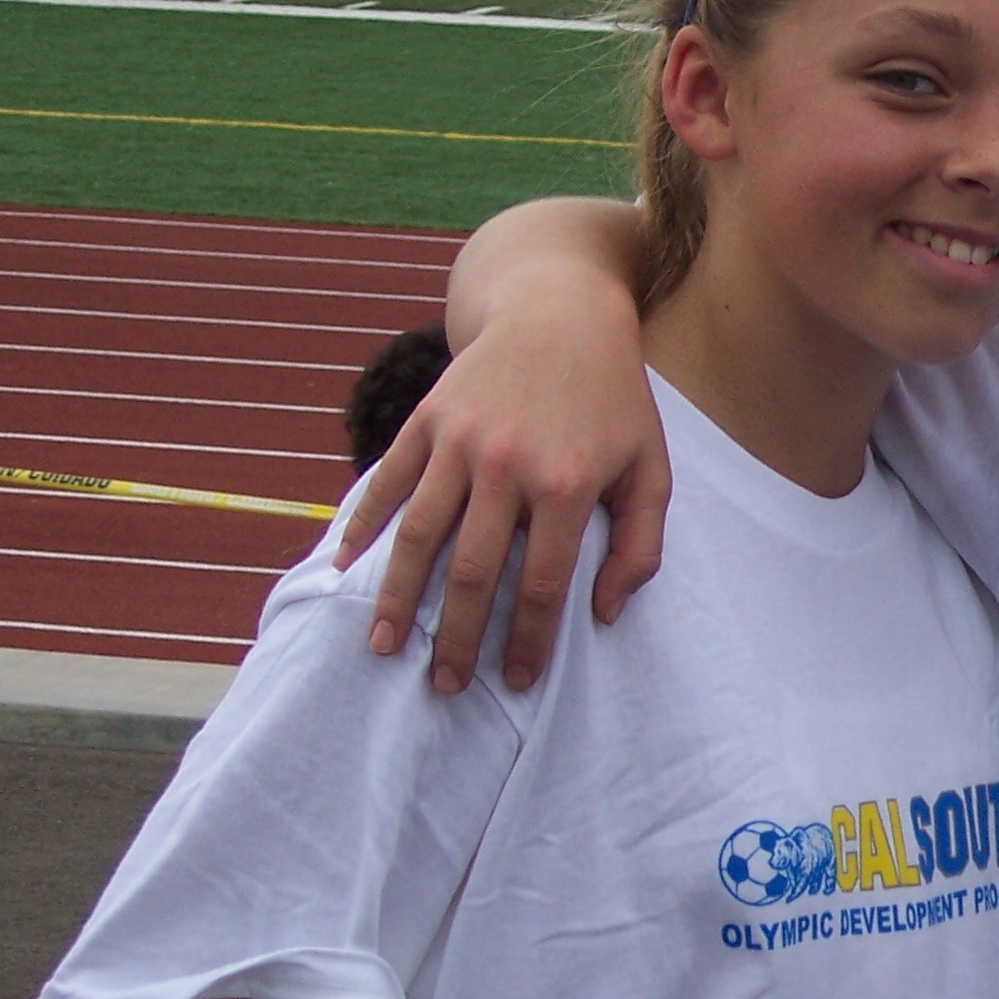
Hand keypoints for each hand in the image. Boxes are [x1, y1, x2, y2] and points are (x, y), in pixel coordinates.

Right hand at [335, 303, 667, 693]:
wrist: (561, 313)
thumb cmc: (613, 400)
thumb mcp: (651, 465)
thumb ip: (640, 544)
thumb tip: (603, 613)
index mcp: (569, 482)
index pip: (544, 584)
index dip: (528, 639)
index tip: (515, 680)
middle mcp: (509, 465)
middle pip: (475, 572)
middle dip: (458, 638)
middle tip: (445, 686)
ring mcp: (461, 441)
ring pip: (419, 535)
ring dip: (398, 597)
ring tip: (384, 646)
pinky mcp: (427, 420)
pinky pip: (387, 484)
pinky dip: (362, 528)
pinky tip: (347, 570)